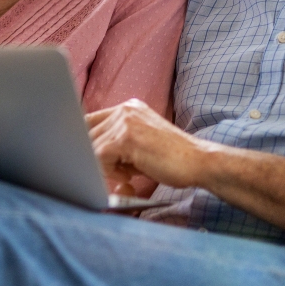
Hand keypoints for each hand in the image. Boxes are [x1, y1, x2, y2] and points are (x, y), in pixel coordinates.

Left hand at [86, 99, 217, 189]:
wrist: (200, 162)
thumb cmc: (172, 160)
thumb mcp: (140, 144)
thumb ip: (116, 143)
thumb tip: (86, 155)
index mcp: (129, 108)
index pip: (90, 120)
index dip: (85, 142)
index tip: (91, 160)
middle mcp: (125, 110)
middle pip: (87, 133)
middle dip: (95, 157)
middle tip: (118, 173)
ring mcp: (125, 121)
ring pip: (91, 146)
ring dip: (104, 166)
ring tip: (127, 175)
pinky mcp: (126, 137)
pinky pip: (99, 156)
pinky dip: (109, 171)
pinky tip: (129, 177)